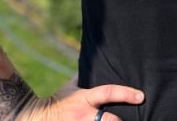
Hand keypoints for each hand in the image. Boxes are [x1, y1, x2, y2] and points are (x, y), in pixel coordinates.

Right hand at [18, 75, 144, 119]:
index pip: (108, 93)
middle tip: (138, 119)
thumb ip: (83, 78)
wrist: (35, 118)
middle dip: (122, 120)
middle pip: (110, 120)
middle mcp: (84, 115)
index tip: (140, 96)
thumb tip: (95, 60)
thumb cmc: (57, 102)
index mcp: (84, 99)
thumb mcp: (70, 88)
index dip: (126, 94)